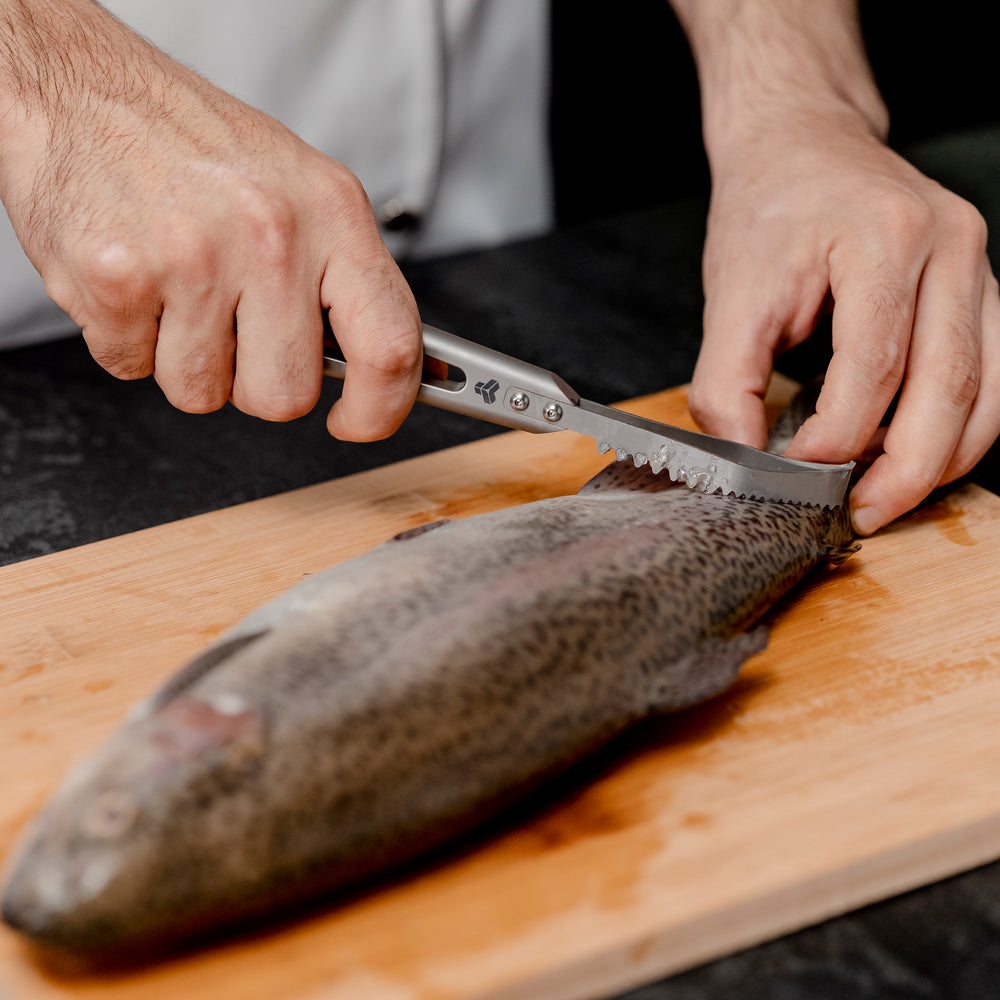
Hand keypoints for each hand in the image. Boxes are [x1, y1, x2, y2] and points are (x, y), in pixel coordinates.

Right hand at [0, 0, 421, 440]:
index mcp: (332, 213)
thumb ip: (340, 280)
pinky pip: (131, 367)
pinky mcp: (118, 278)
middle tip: (234, 330)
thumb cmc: (192, 142)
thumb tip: (380, 365)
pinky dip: (127, 338)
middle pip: (285, 395)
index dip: (380, 407)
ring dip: (185, 360)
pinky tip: (134, 280)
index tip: (358, 420)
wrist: (81, 86)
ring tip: (176, 289)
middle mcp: (272, 236)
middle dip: (256, 383)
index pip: (390, 345)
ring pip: (202, 393)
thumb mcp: (301, 189)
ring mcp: (193, 258)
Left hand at [687, 116, 999, 534]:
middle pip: (947, 387)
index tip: (794, 474)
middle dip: (904, 470)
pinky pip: (994, 374)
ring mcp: (979, 264)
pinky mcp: (983, 286)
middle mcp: (949, 247)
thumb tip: (743, 462)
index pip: (873, 368)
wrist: (802, 145)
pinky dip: (963, 427)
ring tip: (888, 496)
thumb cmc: (767, 212)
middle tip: (859, 514)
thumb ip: (725, 383)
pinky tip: (920, 455)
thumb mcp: (728, 294)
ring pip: (986, 390)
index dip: (835, 439)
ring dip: (942, 459)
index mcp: (883, 239)